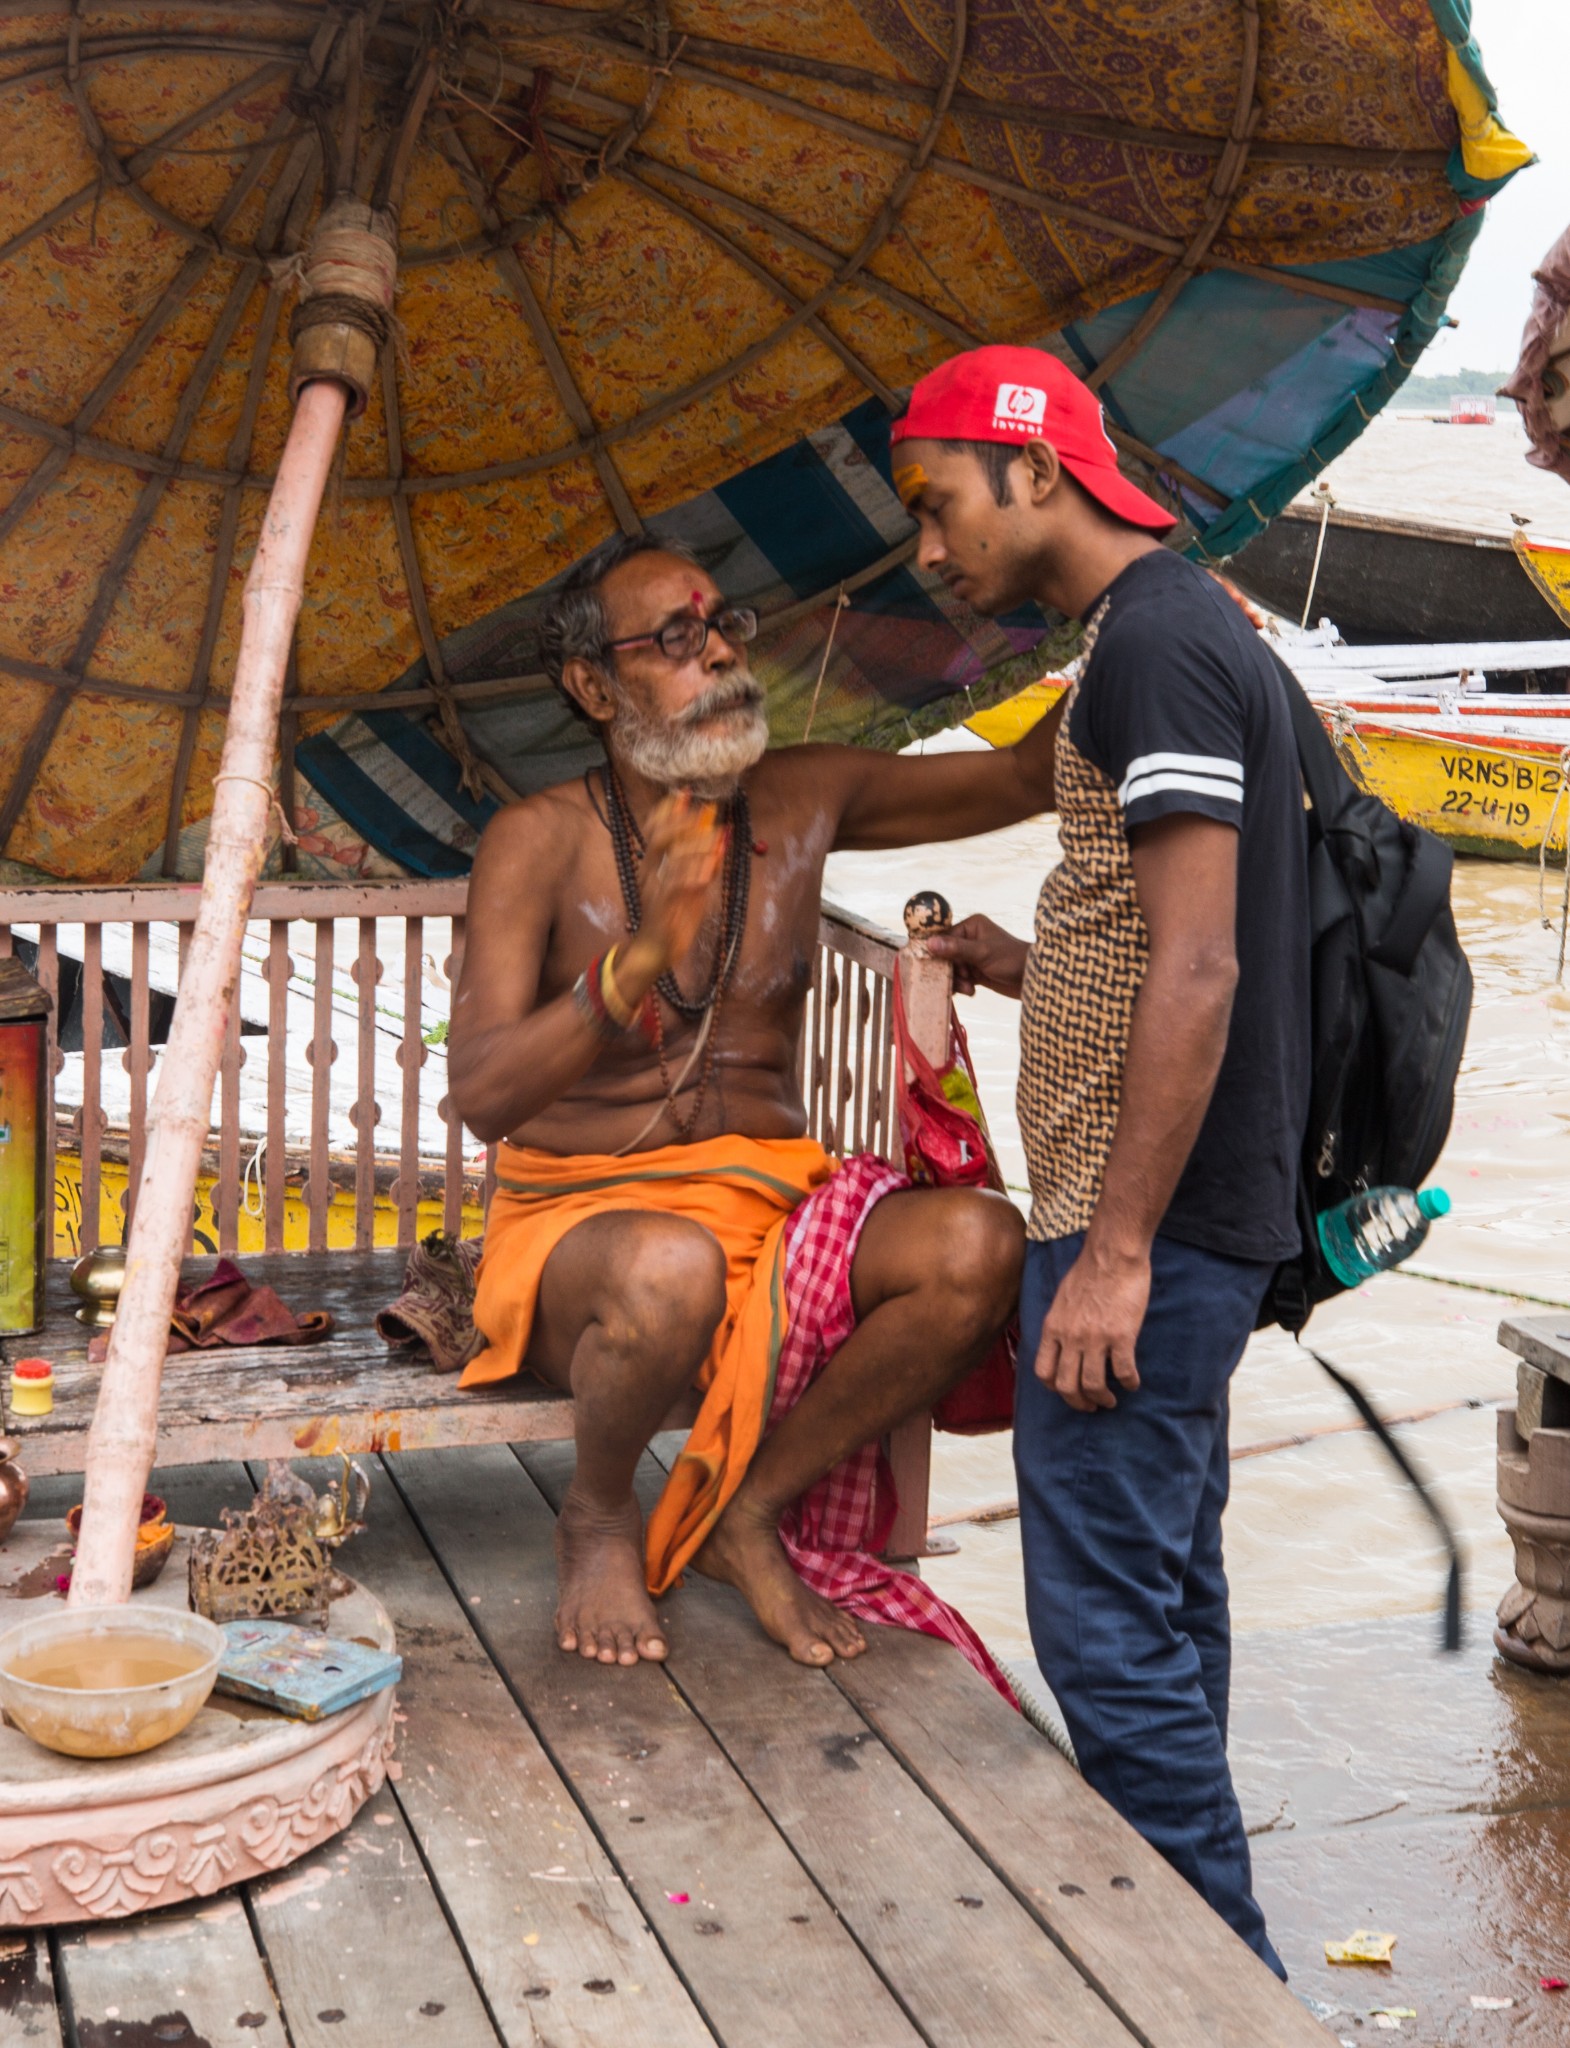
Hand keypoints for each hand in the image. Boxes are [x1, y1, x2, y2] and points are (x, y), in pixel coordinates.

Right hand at [629, 794, 724, 978]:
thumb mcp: (692, 883)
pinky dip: (694, 874)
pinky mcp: (662, 907)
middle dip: (684, 822)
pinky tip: (710, 870)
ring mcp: (654, 889)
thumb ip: (702, 859)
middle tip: (707, 816)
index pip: (653, 828)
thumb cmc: (674, 915)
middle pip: (661, 837)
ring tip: (718, 841)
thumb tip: (720, 833)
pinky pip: (676, 885)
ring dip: (697, 846)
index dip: (668, 809)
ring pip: (672, 858)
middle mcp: (649, 873)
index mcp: (653, 864)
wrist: (657, 949)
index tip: (685, 793)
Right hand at [926, 914, 1028, 998]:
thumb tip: (929, 943)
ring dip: (957, 981)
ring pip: (952, 969)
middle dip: (951, 971)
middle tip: (961, 980)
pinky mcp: (976, 972)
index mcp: (971, 927)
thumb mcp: (983, 953)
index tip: (938, 968)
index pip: (944, 938)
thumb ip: (956, 949)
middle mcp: (969, 939)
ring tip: (969, 988)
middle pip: (945, 956)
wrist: (1032, 979)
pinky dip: (962, 986)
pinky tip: (972, 991)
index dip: (940, 954)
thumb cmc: (1012, 960)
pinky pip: (960, 979)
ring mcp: (972, 956)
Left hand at [1034, 1240, 1148, 1411]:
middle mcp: (1070, 1337)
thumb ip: (1060, 1323)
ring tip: (1111, 1400)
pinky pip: (1123, 1371)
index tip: (1067, 1391)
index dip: (1054, 1388)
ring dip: (1102, 1399)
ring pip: (1093, 1385)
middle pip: (1066, 1386)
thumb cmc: (1088, 1272)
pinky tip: (1133, 1383)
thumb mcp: (1061, 1299)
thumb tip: (1062, 1341)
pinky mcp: (1121, 1336)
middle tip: (1091, 1405)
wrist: (1112, 1255)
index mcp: (1053, 1328)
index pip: (1043, 1372)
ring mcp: (1095, 1338)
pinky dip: (1129, 1383)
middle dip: (1079, 1403)